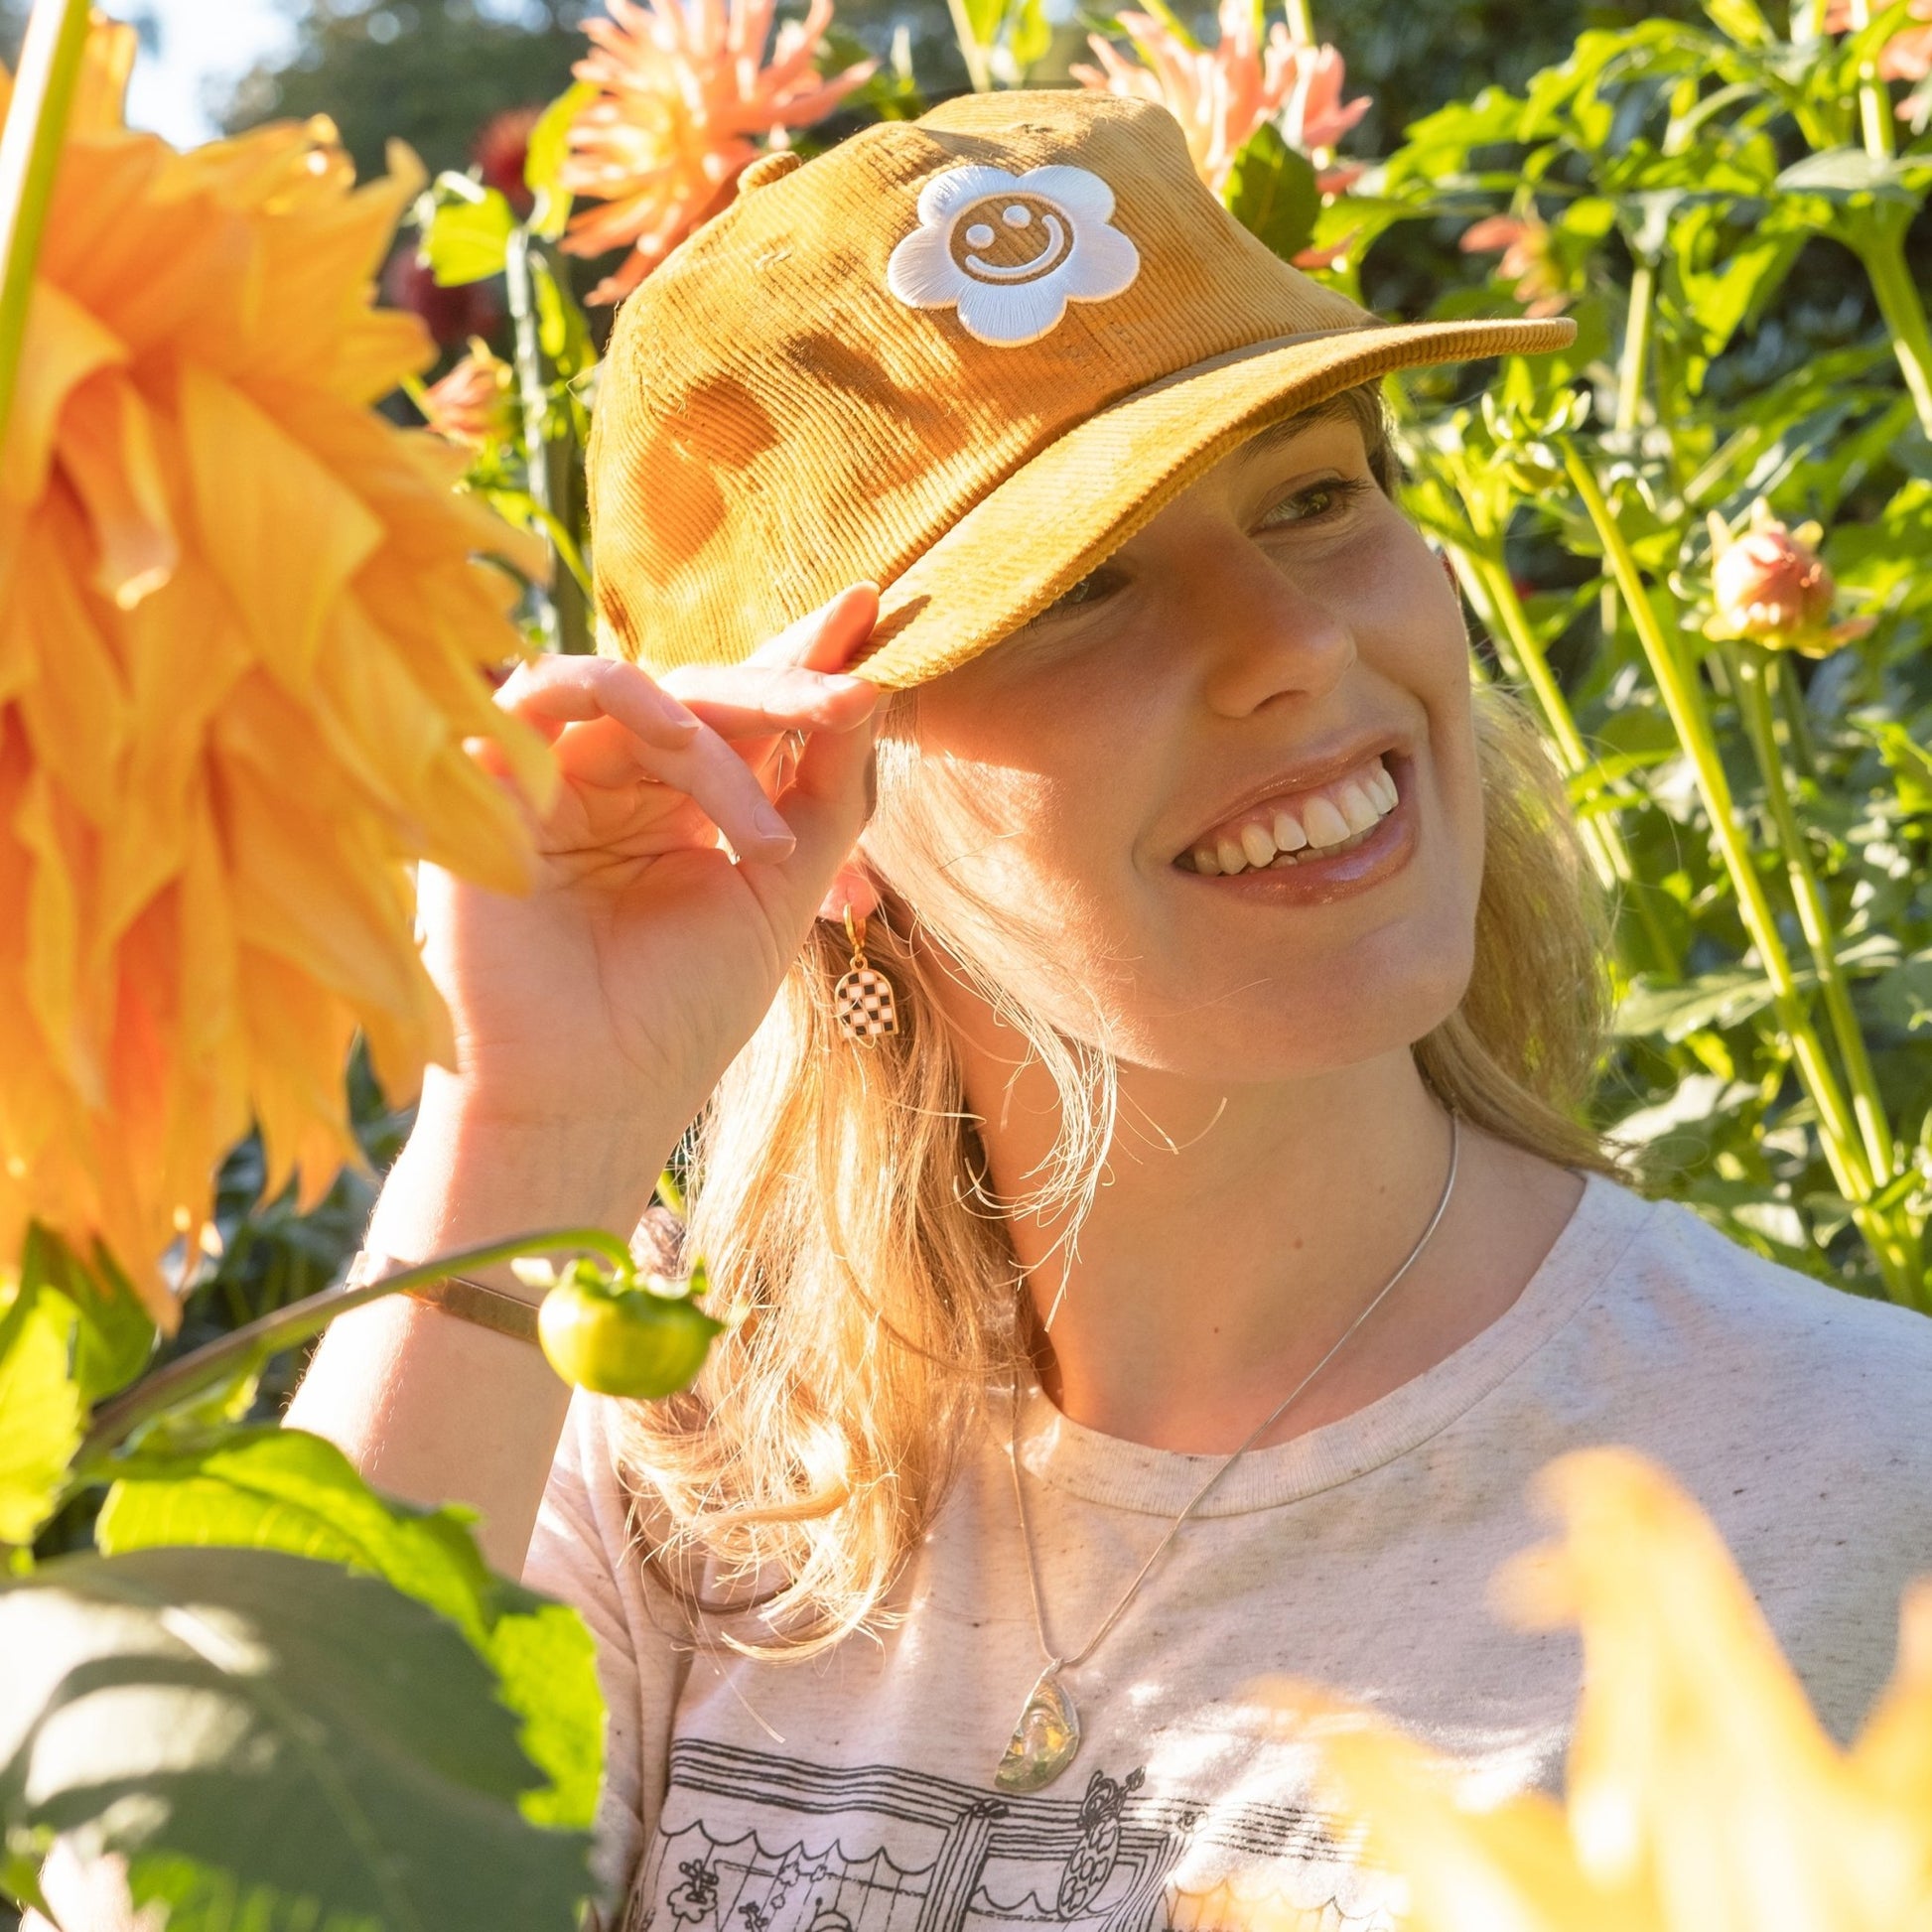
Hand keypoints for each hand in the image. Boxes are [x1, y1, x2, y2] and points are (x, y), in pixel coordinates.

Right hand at [420, 584, 881, 1136]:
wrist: (583, 1102)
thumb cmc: (675, 1017)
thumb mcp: (778, 892)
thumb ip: (827, 791)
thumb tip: (874, 687)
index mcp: (674, 803)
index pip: (742, 709)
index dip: (804, 660)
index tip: (878, 611)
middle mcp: (611, 777)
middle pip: (703, 687)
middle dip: (789, 686)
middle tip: (861, 692)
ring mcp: (549, 772)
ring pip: (648, 689)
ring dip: (724, 743)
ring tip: (768, 840)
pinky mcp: (489, 770)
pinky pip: (562, 689)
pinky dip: (645, 717)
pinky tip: (698, 781)